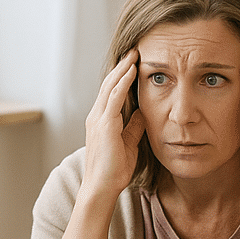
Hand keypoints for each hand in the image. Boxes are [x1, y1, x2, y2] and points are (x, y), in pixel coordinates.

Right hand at [80, 49, 146, 205]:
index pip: (111, 92)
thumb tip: (143, 113)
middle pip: (109, 84)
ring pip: (110, 86)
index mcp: (102, 120)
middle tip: (134, 51)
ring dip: (123, 69)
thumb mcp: (129, 144)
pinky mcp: (105, 125)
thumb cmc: (114, 170)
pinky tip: (132, 71)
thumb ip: (134, 127)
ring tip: (134, 54)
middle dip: (122, 66)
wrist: (102, 187)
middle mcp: (97, 116)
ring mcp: (98, 119)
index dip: (122, 77)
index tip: (133, 63)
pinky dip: (123, 82)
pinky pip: (113, 98)